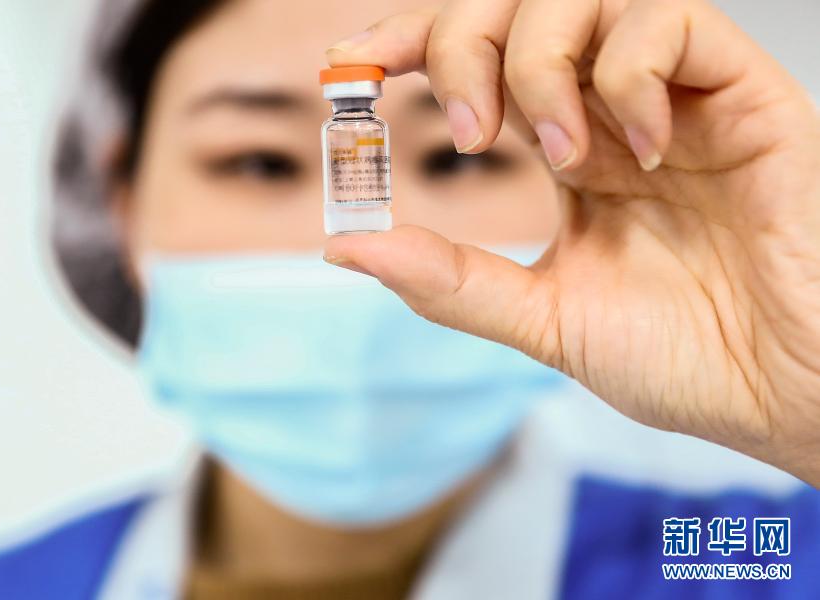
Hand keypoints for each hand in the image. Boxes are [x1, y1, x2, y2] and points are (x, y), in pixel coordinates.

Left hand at [323, 0, 819, 484]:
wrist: (787, 395)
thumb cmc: (685, 359)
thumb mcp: (545, 319)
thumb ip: (450, 281)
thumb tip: (346, 246)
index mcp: (567, 155)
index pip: (479, 62)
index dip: (414, 42)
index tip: (353, 63)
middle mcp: (611, 114)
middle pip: (518, 10)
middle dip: (464, 43)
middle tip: (466, 130)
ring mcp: (674, 99)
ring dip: (544, 62)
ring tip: (560, 154)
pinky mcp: (742, 96)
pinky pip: (674, 23)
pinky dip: (633, 72)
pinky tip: (642, 148)